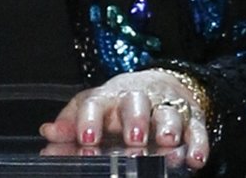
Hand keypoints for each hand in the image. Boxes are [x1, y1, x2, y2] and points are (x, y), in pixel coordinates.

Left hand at [39, 70, 208, 169]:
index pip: (96, 103)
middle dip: (135, 120)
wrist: (158, 86)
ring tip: (167, 141)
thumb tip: (48, 134)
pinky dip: (198, 144)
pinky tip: (195, 159)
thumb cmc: (117, 105)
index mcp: (108, 98)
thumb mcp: (91, 110)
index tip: (86, 138)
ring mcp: (166, 108)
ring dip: (168, 127)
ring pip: (169, 113)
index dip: (90, 120)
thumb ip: (69, 124)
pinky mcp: (192, 119)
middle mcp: (137, 100)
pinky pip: (197, 130)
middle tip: (133, 138)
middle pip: (136, 103)